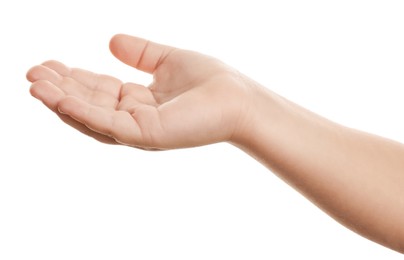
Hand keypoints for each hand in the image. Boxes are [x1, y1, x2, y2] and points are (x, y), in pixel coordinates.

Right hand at [27, 34, 253, 149]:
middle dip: (60, 90)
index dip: (73, 78)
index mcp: (139, 101)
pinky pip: (109, 125)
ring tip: (35, 85)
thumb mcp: (167, 60)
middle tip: (32, 73)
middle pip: (89, 105)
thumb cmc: (210, 81)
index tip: (49, 64)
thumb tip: (110, 40)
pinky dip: (83, 112)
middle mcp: (135, 118)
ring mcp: (140, 130)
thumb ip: (140, 53)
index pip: (98, 91)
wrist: (238, 97)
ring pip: (92, 118)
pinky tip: (61, 98)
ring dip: (61, 102)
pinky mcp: (148, 135)